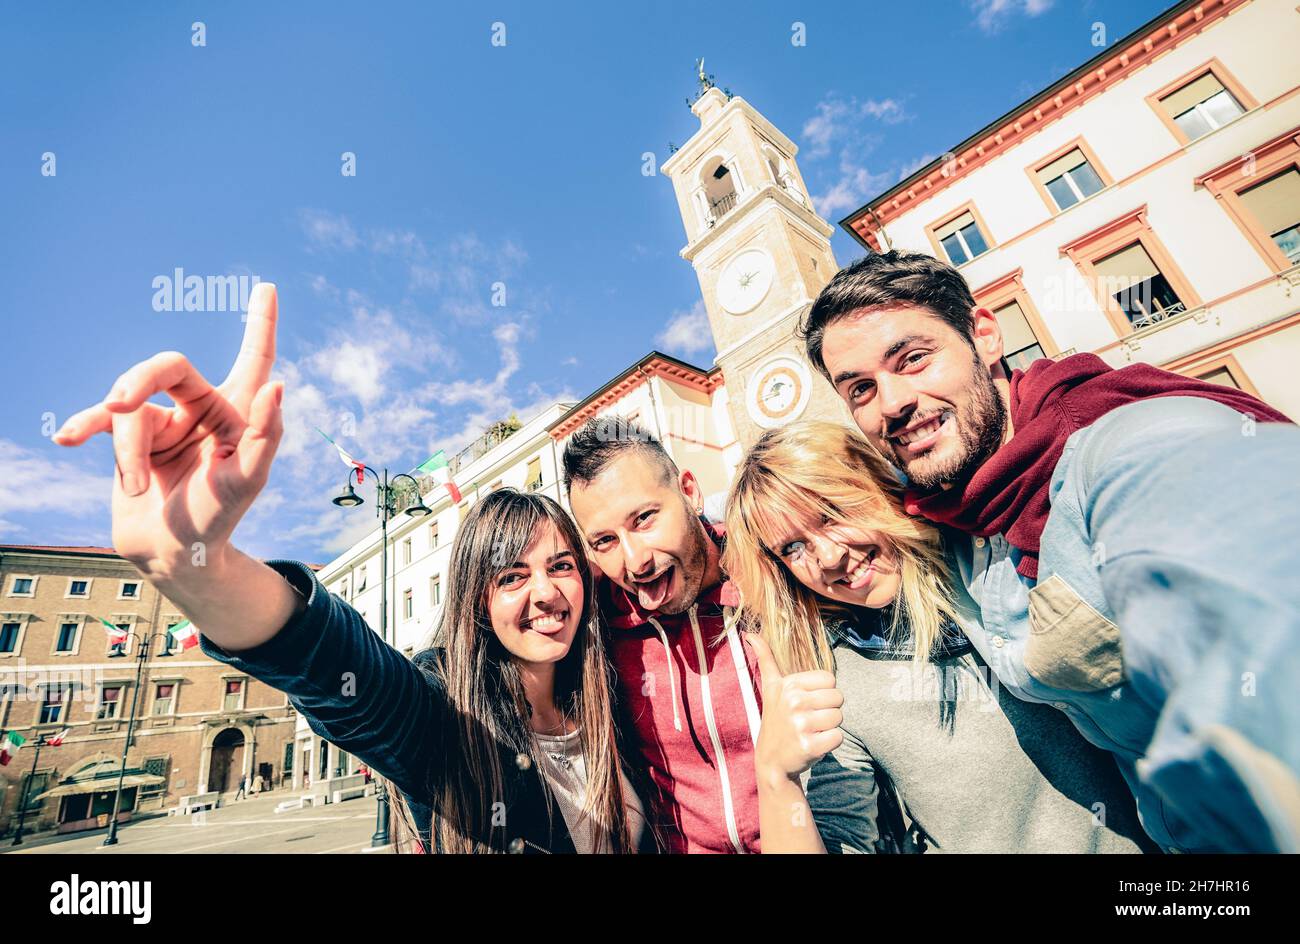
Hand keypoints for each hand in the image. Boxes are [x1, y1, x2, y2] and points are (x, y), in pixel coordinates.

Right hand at [53, 283, 283, 581]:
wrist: (171, 554)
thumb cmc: (217, 519)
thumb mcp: (247, 482)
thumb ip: (266, 434)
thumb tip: (278, 385)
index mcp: (238, 413)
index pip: (254, 359)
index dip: (259, 324)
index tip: (265, 288)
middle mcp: (202, 409)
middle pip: (167, 368)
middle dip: (138, 380)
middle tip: (119, 404)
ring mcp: (164, 421)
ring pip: (131, 408)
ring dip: (128, 449)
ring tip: (138, 486)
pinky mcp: (131, 438)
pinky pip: (101, 420)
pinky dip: (85, 427)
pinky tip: (68, 437)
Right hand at [748, 632, 843, 781]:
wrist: (771, 760)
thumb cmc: (777, 720)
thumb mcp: (770, 688)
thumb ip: (765, 659)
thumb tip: (750, 633)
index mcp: (788, 685)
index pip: (830, 680)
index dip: (823, 693)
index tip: (806, 703)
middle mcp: (793, 702)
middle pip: (838, 698)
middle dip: (827, 710)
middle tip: (809, 720)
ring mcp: (800, 725)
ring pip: (839, 717)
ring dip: (829, 727)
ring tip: (811, 731)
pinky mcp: (809, 745)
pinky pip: (838, 737)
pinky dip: (830, 743)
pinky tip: (814, 744)